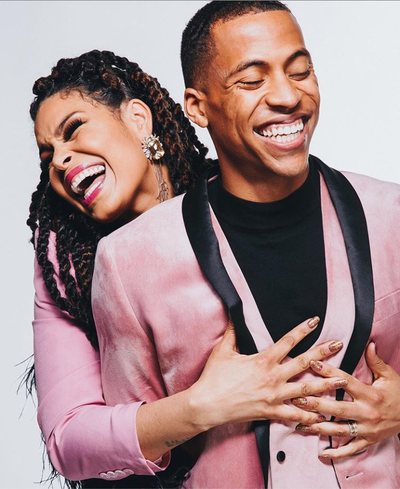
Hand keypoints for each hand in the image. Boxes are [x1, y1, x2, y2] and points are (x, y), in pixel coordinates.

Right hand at [188, 317, 346, 430]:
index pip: (288, 341)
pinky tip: (322, 415)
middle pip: (304, 362)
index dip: (303, 329)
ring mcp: (274, 396)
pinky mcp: (271, 412)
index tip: (315, 321)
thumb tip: (234, 313)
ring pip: (306, 389)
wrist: (207, 404)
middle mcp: (273, 377)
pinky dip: (309, 415)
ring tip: (343, 380)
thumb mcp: (223, 350)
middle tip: (339, 345)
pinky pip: (294, 414)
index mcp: (263, 360)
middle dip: (323, 353)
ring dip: (326, 384)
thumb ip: (232, 332)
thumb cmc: (214, 377)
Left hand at [292, 342, 399, 458]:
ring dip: (319, 427)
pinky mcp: (369, 441)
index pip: (345, 381)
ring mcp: (367, 429)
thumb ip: (376, 361)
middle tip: (297, 398)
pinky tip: (322, 452)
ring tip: (301, 423)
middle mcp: (367, 413)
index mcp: (371, 394)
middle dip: (316, 403)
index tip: (312, 363)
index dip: (328, 372)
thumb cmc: (399, 393)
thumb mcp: (389, 376)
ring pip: (339, 430)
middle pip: (338, 408)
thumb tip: (369, 343)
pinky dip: (337, 452)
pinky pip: (351, 449)